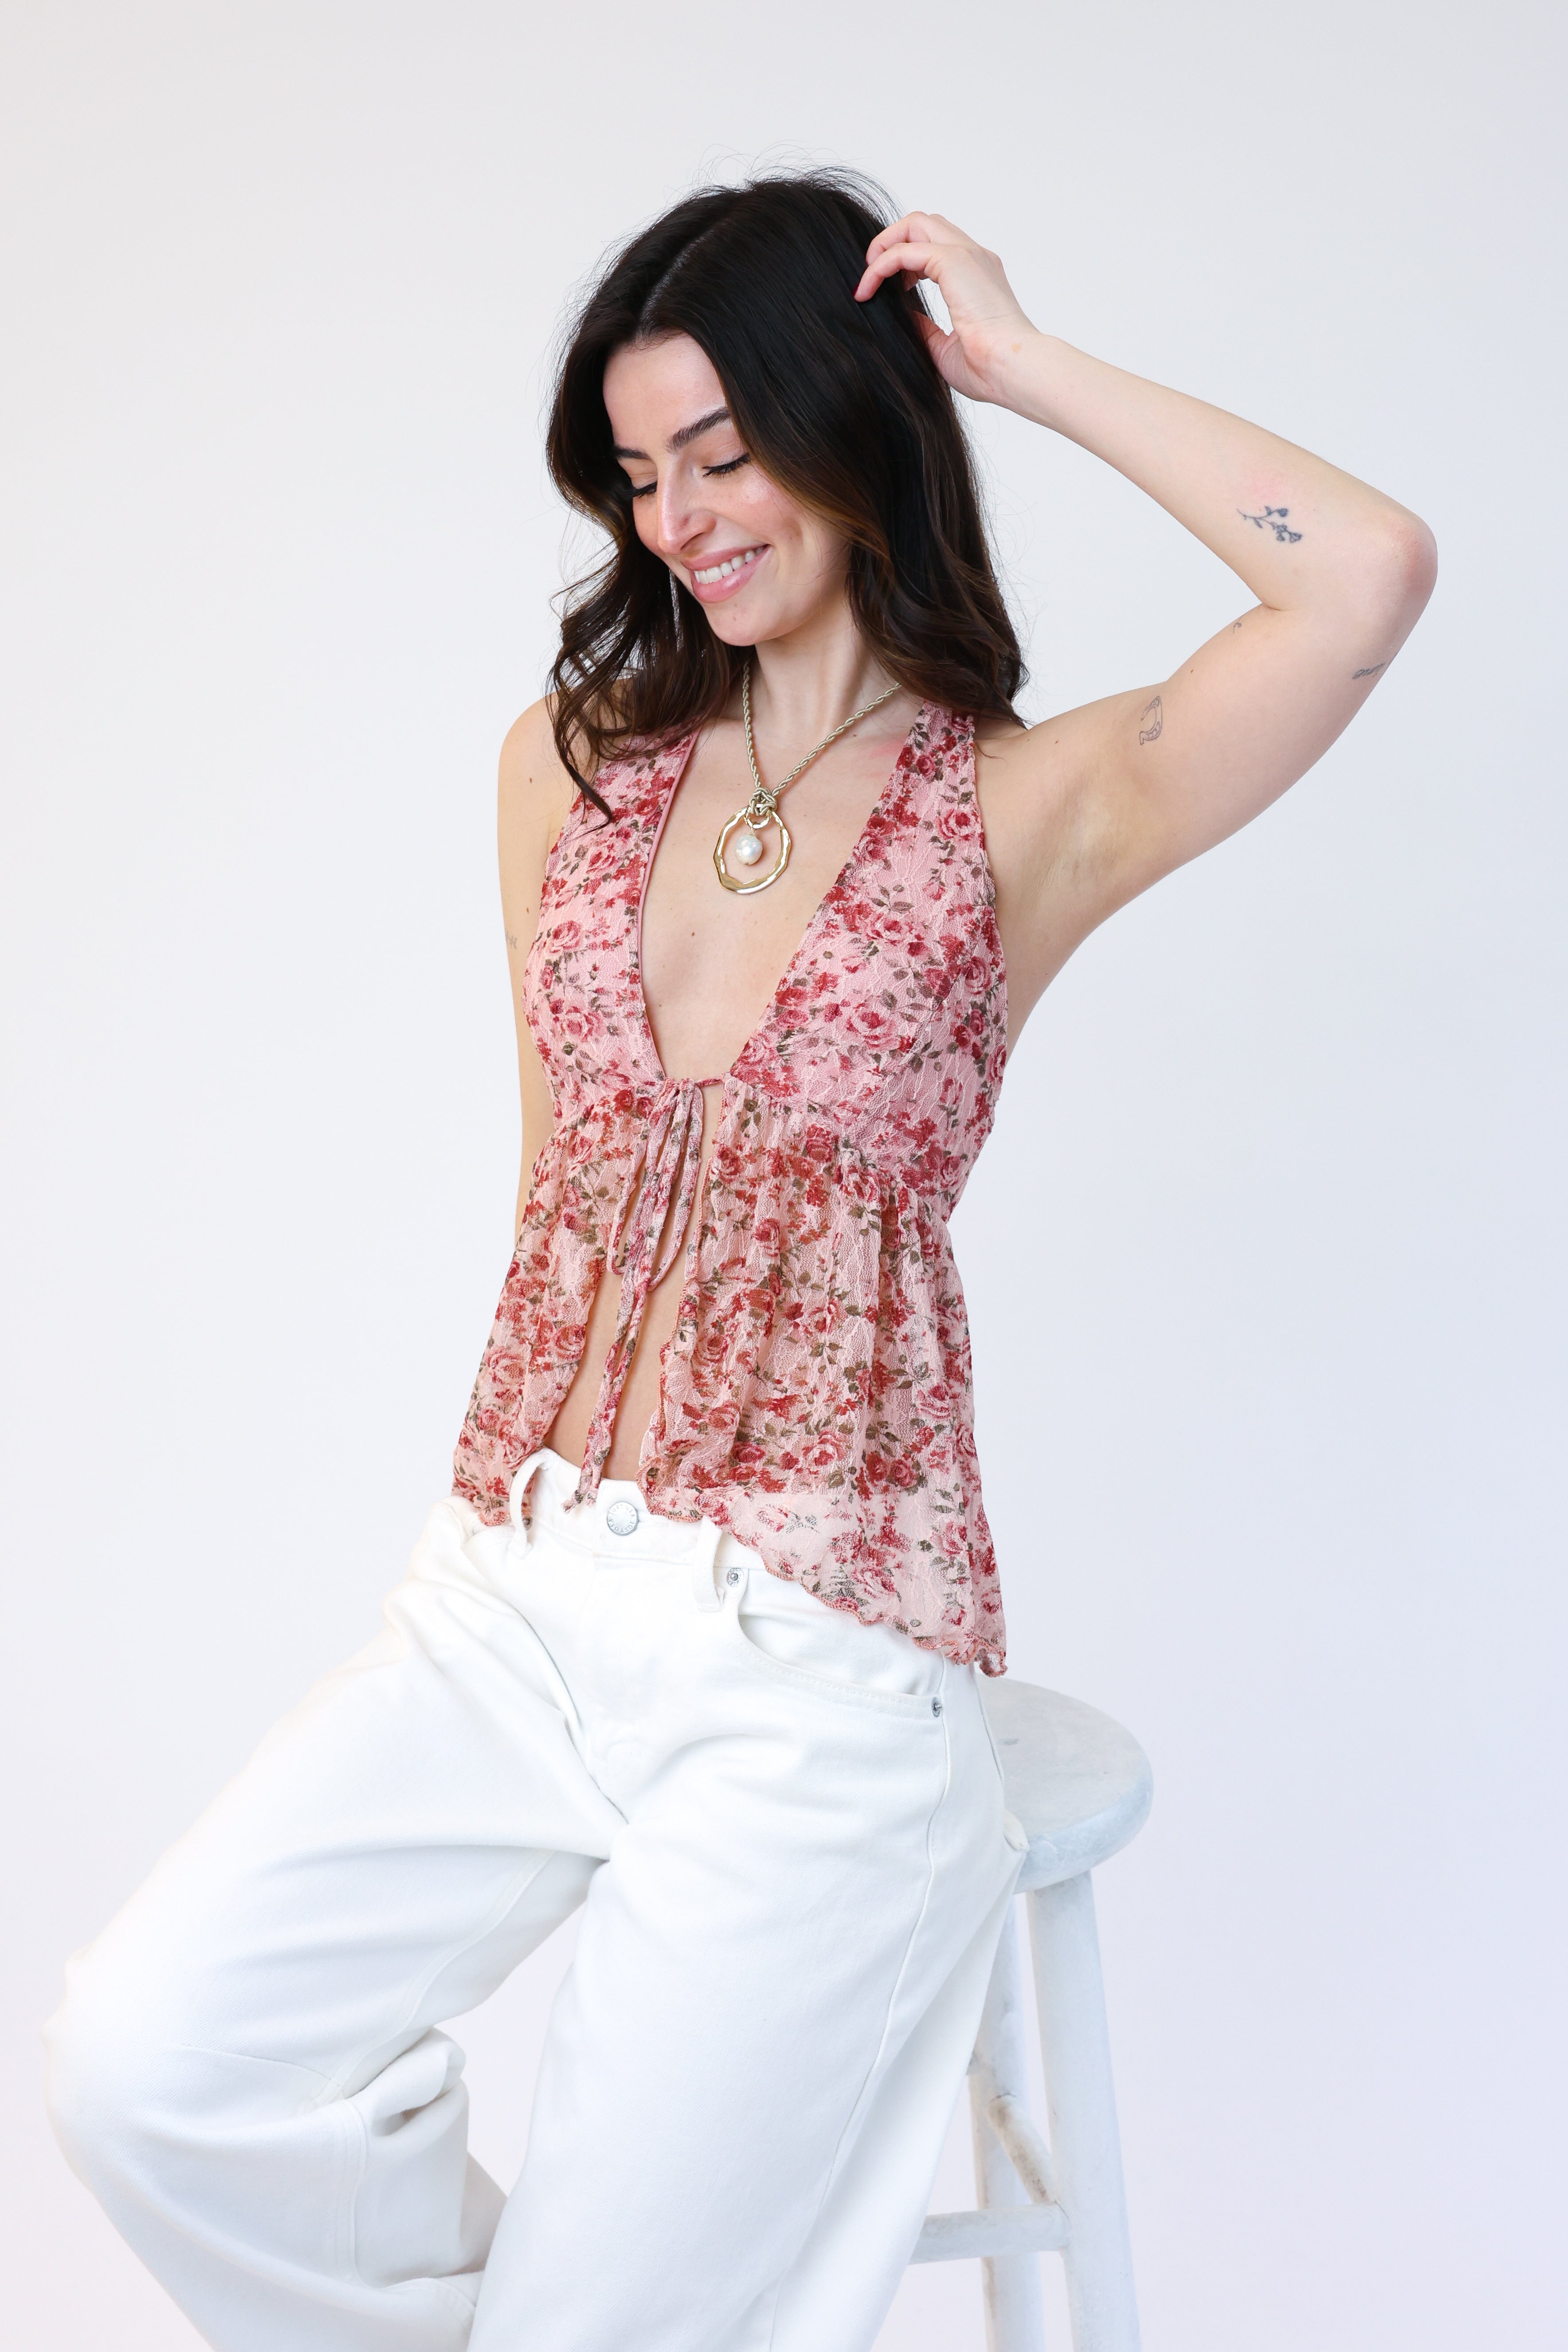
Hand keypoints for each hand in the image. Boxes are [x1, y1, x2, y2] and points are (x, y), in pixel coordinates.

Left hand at [854, 212, 1038, 404]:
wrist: (1011, 369)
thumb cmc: (988, 368)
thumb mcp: (944, 346)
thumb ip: (925, 327)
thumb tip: (903, 317)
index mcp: (977, 275)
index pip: (937, 244)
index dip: (907, 260)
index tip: (891, 289)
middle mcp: (974, 257)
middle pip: (924, 224)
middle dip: (892, 242)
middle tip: (872, 276)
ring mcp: (967, 255)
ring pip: (915, 223)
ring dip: (885, 245)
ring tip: (868, 278)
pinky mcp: (954, 261)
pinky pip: (904, 250)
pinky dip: (881, 264)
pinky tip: (868, 288)